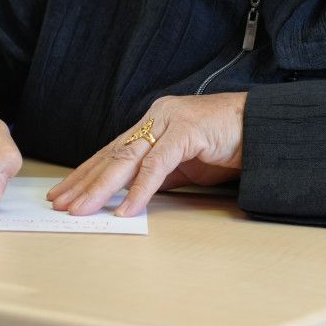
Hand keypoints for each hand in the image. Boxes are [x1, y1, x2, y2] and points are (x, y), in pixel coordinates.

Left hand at [47, 92, 245, 217]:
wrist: (264, 124)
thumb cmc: (228, 142)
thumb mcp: (186, 162)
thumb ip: (160, 174)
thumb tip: (131, 197)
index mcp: (154, 122)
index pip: (112, 150)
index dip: (86, 172)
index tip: (64, 192)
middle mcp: (157, 117)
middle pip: (113, 154)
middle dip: (84, 181)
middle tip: (61, 204)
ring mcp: (171, 122)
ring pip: (128, 158)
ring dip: (102, 187)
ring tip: (82, 208)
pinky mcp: (188, 132)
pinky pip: (158, 164)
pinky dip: (140, 189)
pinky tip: (126, 208)